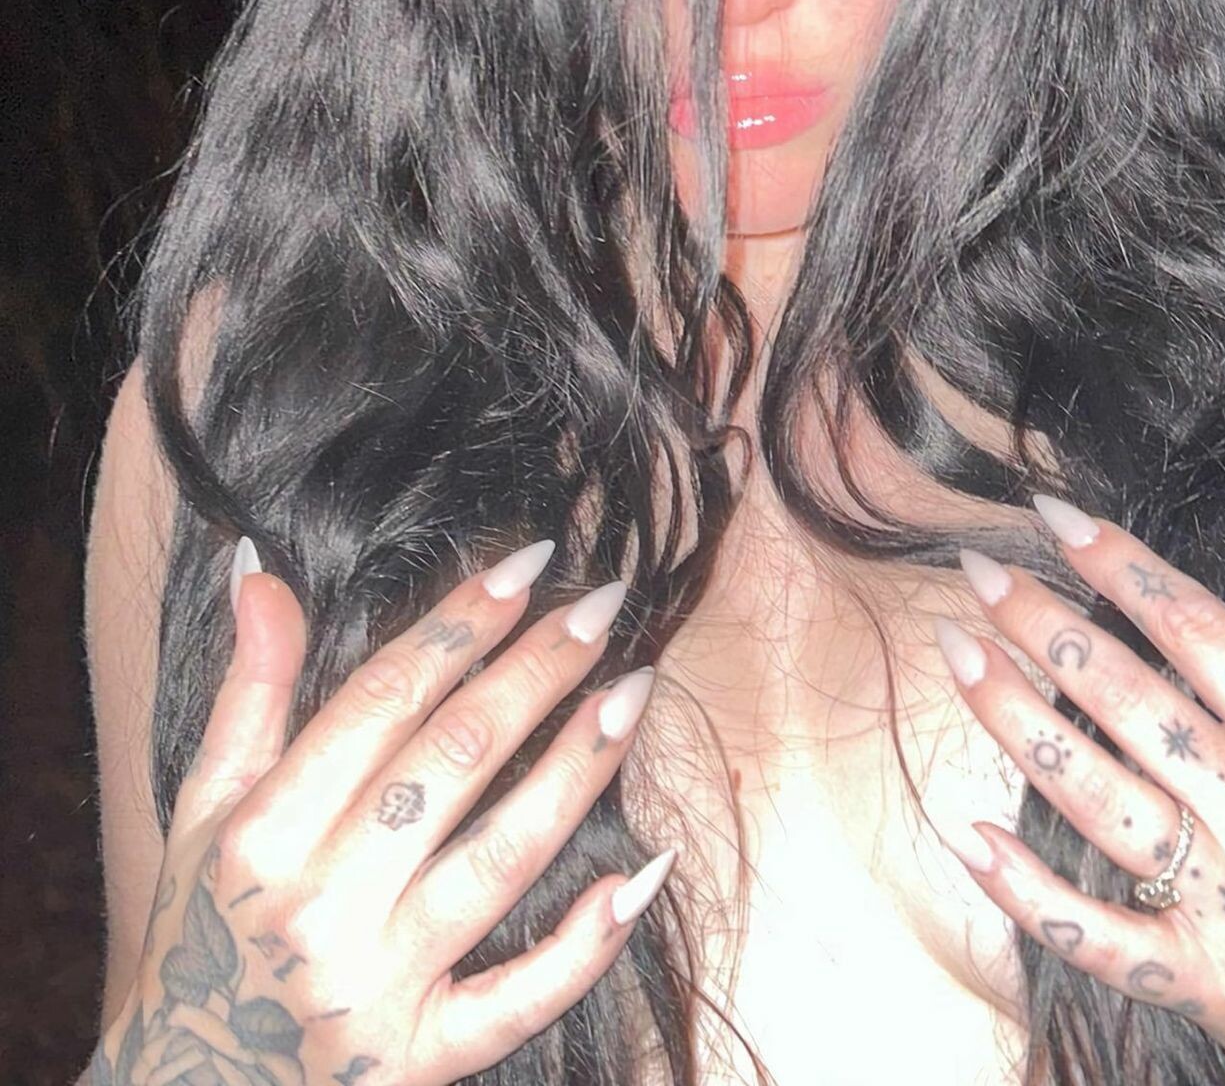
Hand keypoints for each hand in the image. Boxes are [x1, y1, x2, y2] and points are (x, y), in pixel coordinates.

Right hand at [87, 538, 674, 1085]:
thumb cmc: (206, 935)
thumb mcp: (202, 814)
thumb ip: (246, 691)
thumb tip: (259, 569)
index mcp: (262, 838)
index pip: (380, 702)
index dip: (459, 624)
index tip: (528, 564)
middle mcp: (320, 909)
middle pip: (451, 763)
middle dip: (536, 673)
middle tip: (605, 604)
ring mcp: (377, 989)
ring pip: (500, 860)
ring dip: (577, 770)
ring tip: (634, 690)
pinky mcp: (422, 1060)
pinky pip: (521, 998)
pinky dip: (588, 941)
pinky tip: (647, 868)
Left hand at [930, 493, 1224, 1083]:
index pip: (1206, 636)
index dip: (1125, 568)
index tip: (1056, 516)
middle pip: (1138, 704)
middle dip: (1048, 628)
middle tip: (977, 569)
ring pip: (1103, 802)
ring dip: (1019, 723)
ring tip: (958, 650)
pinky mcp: (1201, 983)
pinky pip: (1100, 938)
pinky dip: (1032, 892)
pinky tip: (970, 831)